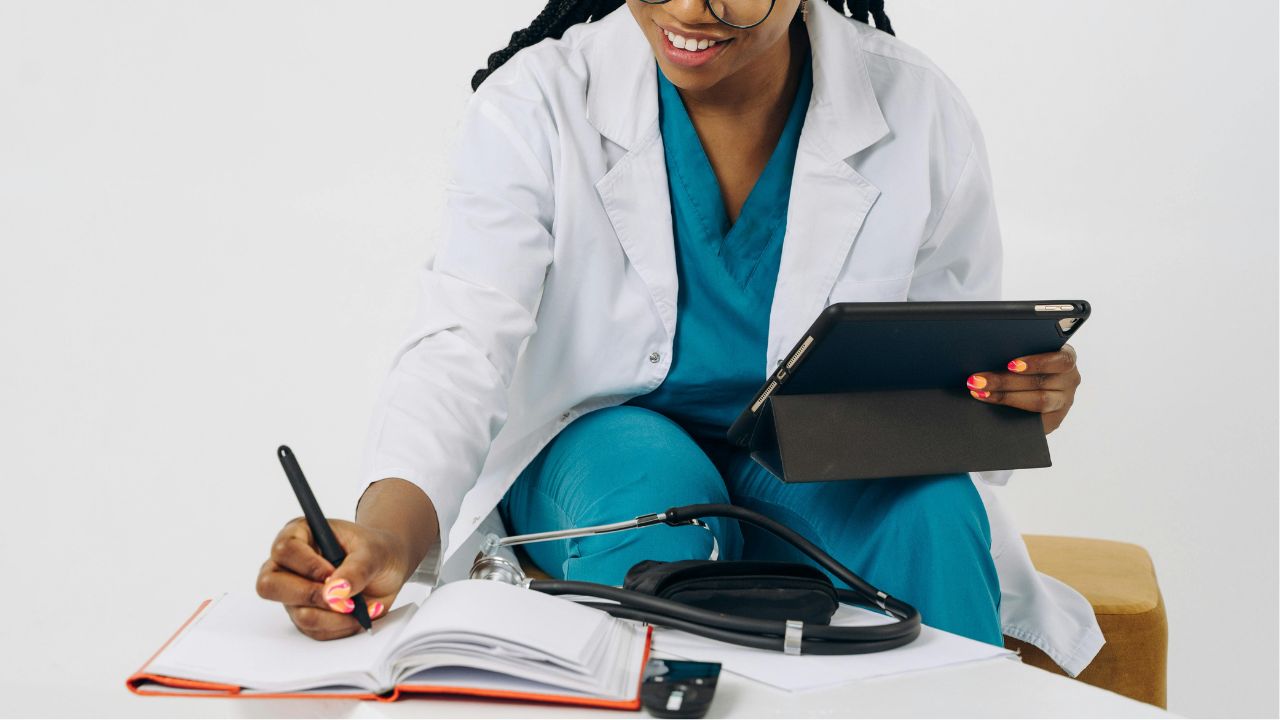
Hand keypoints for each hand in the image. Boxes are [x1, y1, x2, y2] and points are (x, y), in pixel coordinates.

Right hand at [256, 517, 411, 639]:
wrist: (387, 568)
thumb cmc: (375, 551)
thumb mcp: (374, 552)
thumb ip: (356, 569)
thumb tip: (335, 591)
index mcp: (299, 535)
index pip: (284, 550)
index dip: (308, 565)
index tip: (333, 573)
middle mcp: (289, 565)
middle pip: (270, 585)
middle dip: (311, 595)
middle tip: (343, 596)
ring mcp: (294, 594)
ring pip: (298, 614)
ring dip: (334, 615)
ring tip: (358, 604)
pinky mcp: (305, 616)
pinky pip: (316, 631)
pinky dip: (341, 626)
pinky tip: (357, 613)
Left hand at [965, 344, 1079, 434]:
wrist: (1027, 388)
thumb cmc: (1021, 363)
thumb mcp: (1024, 353)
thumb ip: (1016, 350)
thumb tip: (987, 351)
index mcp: (1066, 357)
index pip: (1060, 359)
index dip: (1036, 363)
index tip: (1010, 365)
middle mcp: (1069, 379)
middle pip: (1040, 382)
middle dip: (1005, 381)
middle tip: (978, 380)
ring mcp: (1064, 401)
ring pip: (1038, 401)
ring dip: (1004, 396)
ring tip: (980, 392)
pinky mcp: (1054, 420)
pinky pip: (1034, 418)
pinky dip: (1009, 410)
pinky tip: (990, 404)